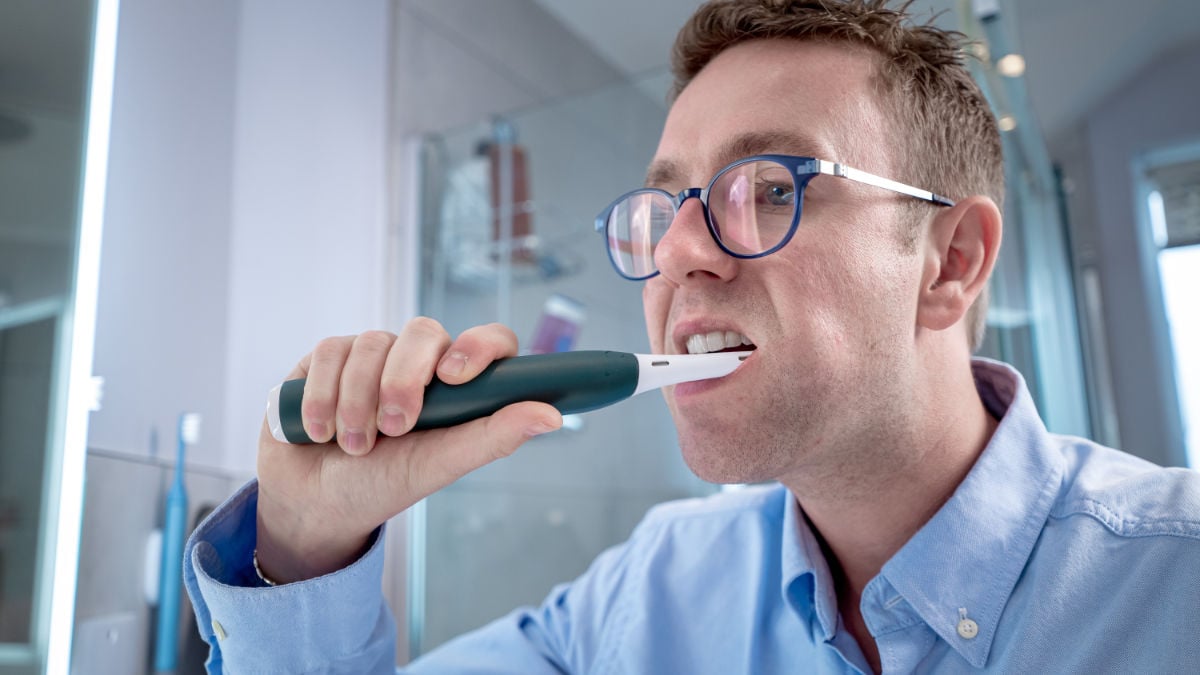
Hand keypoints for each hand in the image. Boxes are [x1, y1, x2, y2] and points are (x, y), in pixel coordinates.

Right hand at [254, 318, 561, 582]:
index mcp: (460, 383)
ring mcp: (374, 352)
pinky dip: (322, 397)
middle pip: (422, 331)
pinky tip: (319, 432)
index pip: (489, 339)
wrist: (315, 501)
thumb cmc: (385, 483)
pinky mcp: (330, 354)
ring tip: (353, 446)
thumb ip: (494, 436)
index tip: (454, 377)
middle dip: (402, 381)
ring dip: (356, 403)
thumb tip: (552, 416)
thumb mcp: (440, 465)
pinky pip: (330, 352)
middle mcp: (421, 360)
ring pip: (370, 344)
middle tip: (392, 430)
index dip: (478, 346)